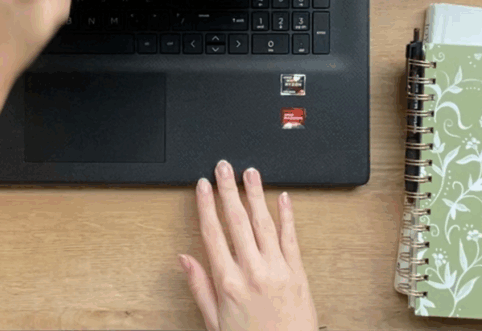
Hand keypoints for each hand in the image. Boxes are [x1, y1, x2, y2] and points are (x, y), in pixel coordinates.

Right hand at [179, 160, 318, 330]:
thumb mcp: (214, 322)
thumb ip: (200, 287)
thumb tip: (184, 259)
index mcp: (228, 283)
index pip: (213, 233)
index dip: (206, 205)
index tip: (202, 185)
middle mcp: (252, 271)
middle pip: (236, 220)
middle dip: (228, 189)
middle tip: (224, 166)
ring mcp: (277, 269)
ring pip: (263, 223)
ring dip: (256, 194)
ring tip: (250, 172)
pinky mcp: (297, 273)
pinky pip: (291, 238)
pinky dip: (287, 216)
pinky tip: (283, 198)